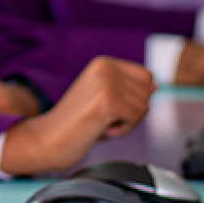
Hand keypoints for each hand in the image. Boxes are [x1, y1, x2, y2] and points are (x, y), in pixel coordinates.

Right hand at [0, 57, 153, 175]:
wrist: (47, 139)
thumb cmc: (74, 123)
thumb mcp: (103, 98)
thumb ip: (128, 90)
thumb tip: (155, 85)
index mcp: (103, 63)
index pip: (146, 77)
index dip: (134, 99)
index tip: (109, 108)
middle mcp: (105, 67)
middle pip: (147, 92)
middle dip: (131, 112)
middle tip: (104, 118)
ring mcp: (106, 83)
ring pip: (143, 107)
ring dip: (126, 123)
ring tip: (101, 123)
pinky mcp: (107, 102)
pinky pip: (136, 118)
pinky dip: (122, 131)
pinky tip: (102, 129)